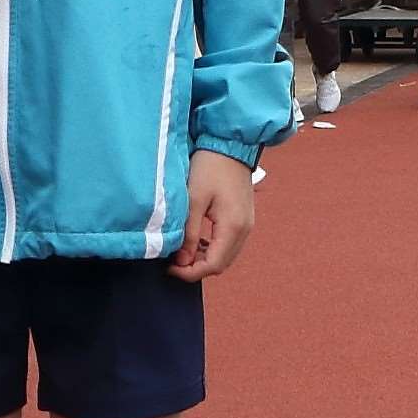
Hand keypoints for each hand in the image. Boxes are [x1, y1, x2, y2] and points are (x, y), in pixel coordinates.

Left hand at [169, 147, 255, 281]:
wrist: (230, 146)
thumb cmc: (210, 167)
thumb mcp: (193, 200)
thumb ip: (188, 232)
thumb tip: (182, 260)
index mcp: (232, 226)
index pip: (213, 265)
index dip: (190, 272)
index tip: (170, 267)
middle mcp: (244, 230)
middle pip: (221, 264)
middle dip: (196, 268)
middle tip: (174, 262)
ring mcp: (247, 225)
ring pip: (226, 256)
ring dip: (204, 259)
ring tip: (183, 251)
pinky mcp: (244, 219)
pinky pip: (229, 244)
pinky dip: (213, 249)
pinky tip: (197, 241)